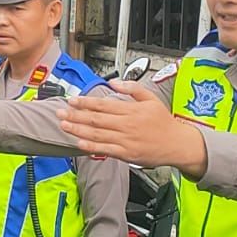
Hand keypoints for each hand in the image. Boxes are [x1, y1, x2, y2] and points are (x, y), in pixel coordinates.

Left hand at [57, 80, 208, 174]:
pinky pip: (105, 149)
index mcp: (130, 110)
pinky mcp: (126, 153)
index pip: (102, 105)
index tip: (72, 100)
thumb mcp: (151, 98)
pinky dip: (91, 147)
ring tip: (64, 125)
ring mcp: (125, 140)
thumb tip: (114, 82)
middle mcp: (126, 124)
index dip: (85, 102)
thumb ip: (132, 88)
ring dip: (78, 130)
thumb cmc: (163, 122)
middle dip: (75, 115)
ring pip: (97, 134)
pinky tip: (79, 144)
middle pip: (95, 119)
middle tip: (60, 112)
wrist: (177, 144)